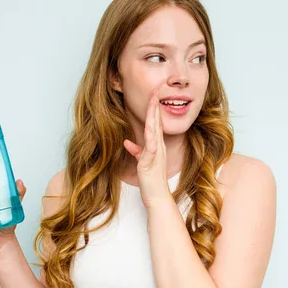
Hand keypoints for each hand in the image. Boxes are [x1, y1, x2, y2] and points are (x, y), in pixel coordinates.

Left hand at [123, 88, 170, 207]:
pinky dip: (151, 136)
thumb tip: (128, 142)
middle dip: (155, 105)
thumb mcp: (142, 163)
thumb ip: (136, 151)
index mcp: (156, 146)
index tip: (153, 95)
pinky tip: (151, 126)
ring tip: (153, 100)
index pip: (155, 123)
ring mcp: (157, 154)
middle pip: (157, 122)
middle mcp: (159, 147)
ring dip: (154, 114)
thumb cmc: (151, 182)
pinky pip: (152, 146)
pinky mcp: (152, 162)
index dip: (154, 109)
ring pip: (155, 129)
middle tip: (156, 89)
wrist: (158, 197)